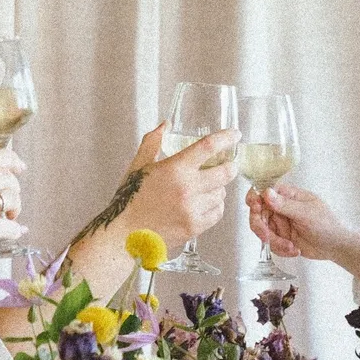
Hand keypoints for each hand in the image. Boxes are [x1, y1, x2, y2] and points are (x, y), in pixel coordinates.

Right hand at [0, 147, 26, 291]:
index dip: (12, 160)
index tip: (19, 167)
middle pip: (7, 177)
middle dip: (14, 189)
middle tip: (10, 202)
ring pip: (11, 198)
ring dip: (14, 209)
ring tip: (7, 218)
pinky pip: (10, 226)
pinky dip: (14, 230)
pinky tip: (12, 231)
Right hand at [114, 123, 236, 247]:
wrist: (125, 234)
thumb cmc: (130, 199)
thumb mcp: (139, 166)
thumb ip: (153, 142)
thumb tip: (165, 125)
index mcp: (175, 169)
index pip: (208, 147)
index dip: (226, 138)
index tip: (234, 135)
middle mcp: (188, 188)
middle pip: (225, 172)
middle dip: (229, 166)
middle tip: (227, 165)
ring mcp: (193, 209)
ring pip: (221, 193)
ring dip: (218, 188)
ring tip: (207, 188)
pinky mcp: (195, 227)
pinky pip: (217, 212)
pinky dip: (215, 206)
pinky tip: (204, 204)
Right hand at [246, 183, 359, 271]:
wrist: (336, 246)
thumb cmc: (327, 224)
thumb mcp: (306, 213)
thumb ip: (285, 204)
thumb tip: (266, 192)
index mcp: (287, 195)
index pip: (263, 192)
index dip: (255, 199)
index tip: (255, 208)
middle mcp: (280, 208)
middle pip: (257, 214)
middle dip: (261, 228)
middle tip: (268, 237)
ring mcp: (280, 223)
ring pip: (262, 231)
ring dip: (275, 242)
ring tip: (291, 247)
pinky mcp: (280, 238)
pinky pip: (271, 244)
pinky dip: (281, 249)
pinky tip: (295, 250)